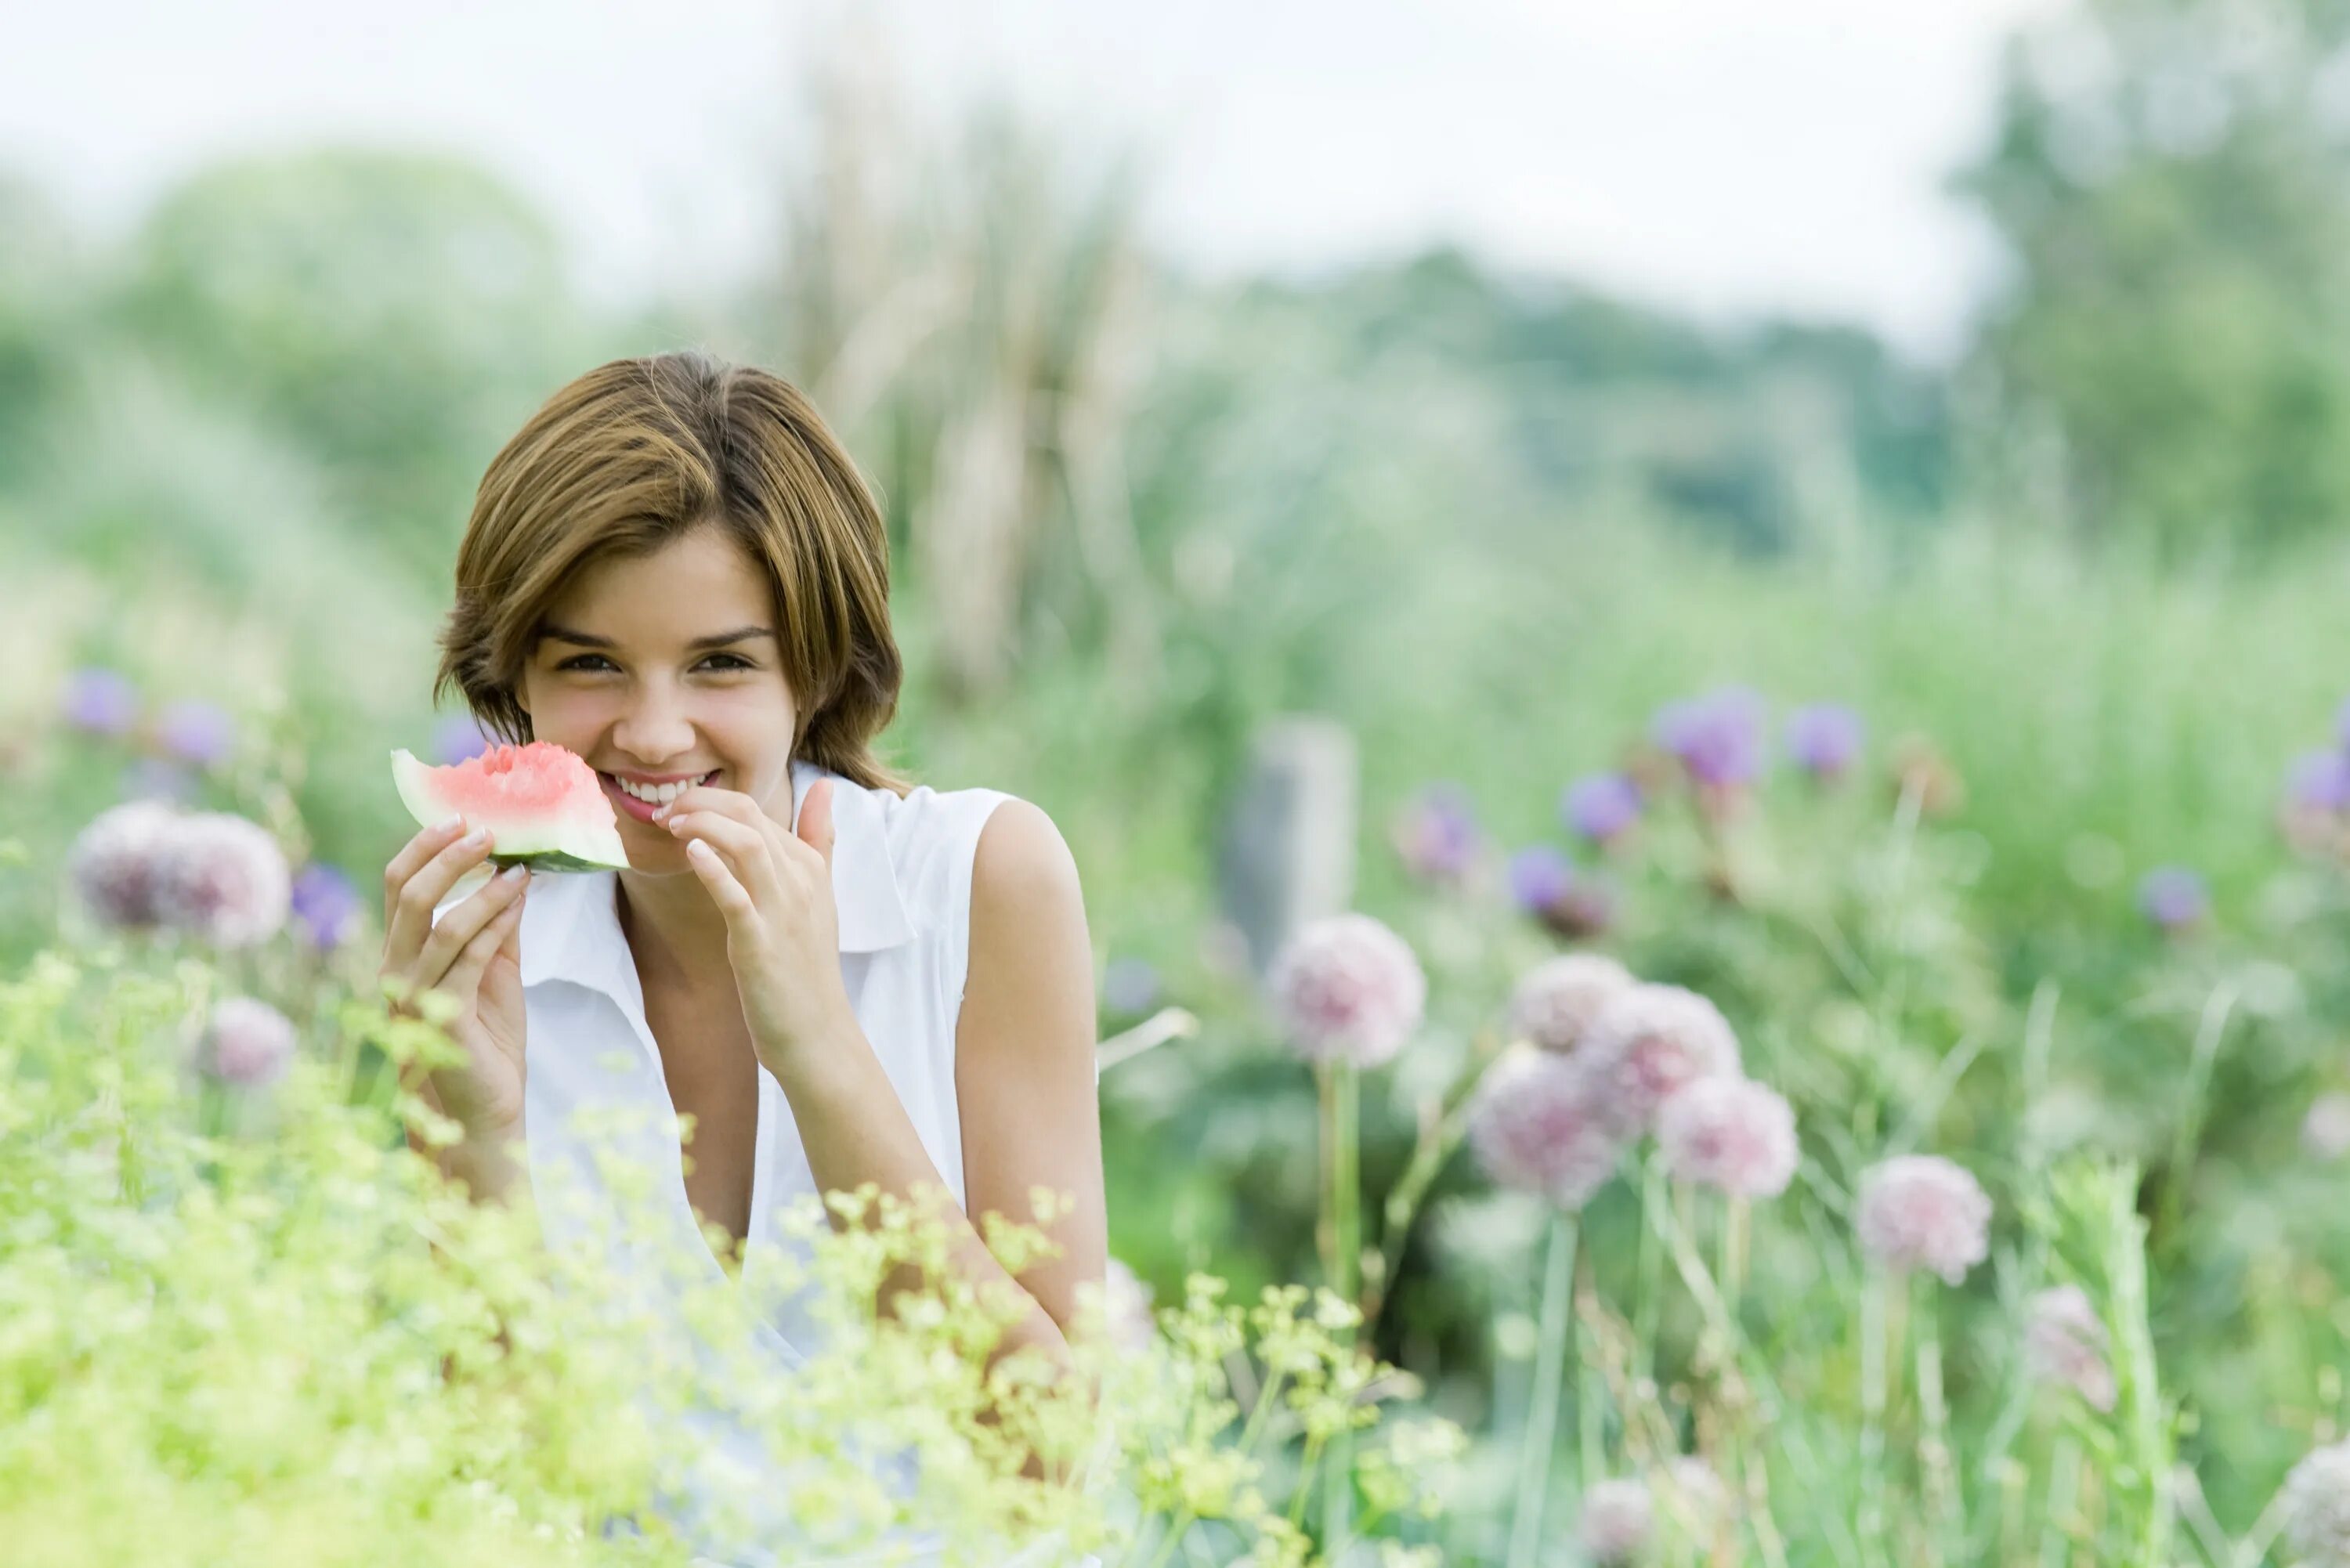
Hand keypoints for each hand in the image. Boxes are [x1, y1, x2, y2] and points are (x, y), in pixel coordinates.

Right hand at [378, 818, 530, 1134]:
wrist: (484, 1112)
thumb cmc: (486, 1042)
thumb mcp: (494, 974)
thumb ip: (498, 928)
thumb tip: (516, 874)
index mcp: (402, 956)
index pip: (397, 888)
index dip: (423, 848)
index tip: (459, 817)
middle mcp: (397, 972)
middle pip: (408, 897)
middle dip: (445, 856)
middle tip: (486, 829)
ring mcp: (414, 997)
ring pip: (439, 925)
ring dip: (481, 889)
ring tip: (515, 864)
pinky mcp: (442, 1019)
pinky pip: (469, 959)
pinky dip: (495, 923)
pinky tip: (518, 900)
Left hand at [659, 776, 853, 1066]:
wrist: (817, 1033)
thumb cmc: (808, 966)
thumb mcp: (820, 895)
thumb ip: (821, 839)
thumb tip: (824, 786)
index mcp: (809, 866)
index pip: (757, 809)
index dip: (709, 800)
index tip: (676, 812)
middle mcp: (800, 881)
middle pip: (749, 815)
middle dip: (698, 802)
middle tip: (664, 812)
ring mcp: (782, 912)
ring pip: (747, 844)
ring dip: (703, 824)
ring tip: (670, 824)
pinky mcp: (760, 944)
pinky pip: (737, 897)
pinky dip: (714, 870)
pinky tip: (691, 853)